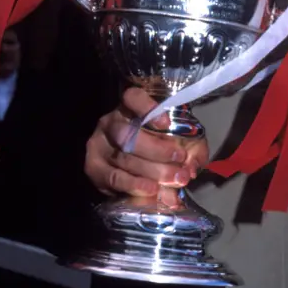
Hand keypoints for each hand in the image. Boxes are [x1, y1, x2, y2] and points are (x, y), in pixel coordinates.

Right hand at [84, 87, 208, 197]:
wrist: (130, 171)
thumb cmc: (159, 149)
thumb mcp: (180, 142)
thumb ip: (192, 149)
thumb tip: (193, 167)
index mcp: (130, 108)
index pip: (132, 97)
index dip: (146, 107)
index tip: (166, 123)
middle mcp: (111, 122)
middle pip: (128, 134)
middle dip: (157, 150)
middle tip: (180, 160)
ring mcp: (99, 144)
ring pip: (123, 157)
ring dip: (151, 171)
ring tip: (174, 179)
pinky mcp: (93, 167)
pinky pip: (114, 177)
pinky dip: (135, 185)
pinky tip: (151, 190)